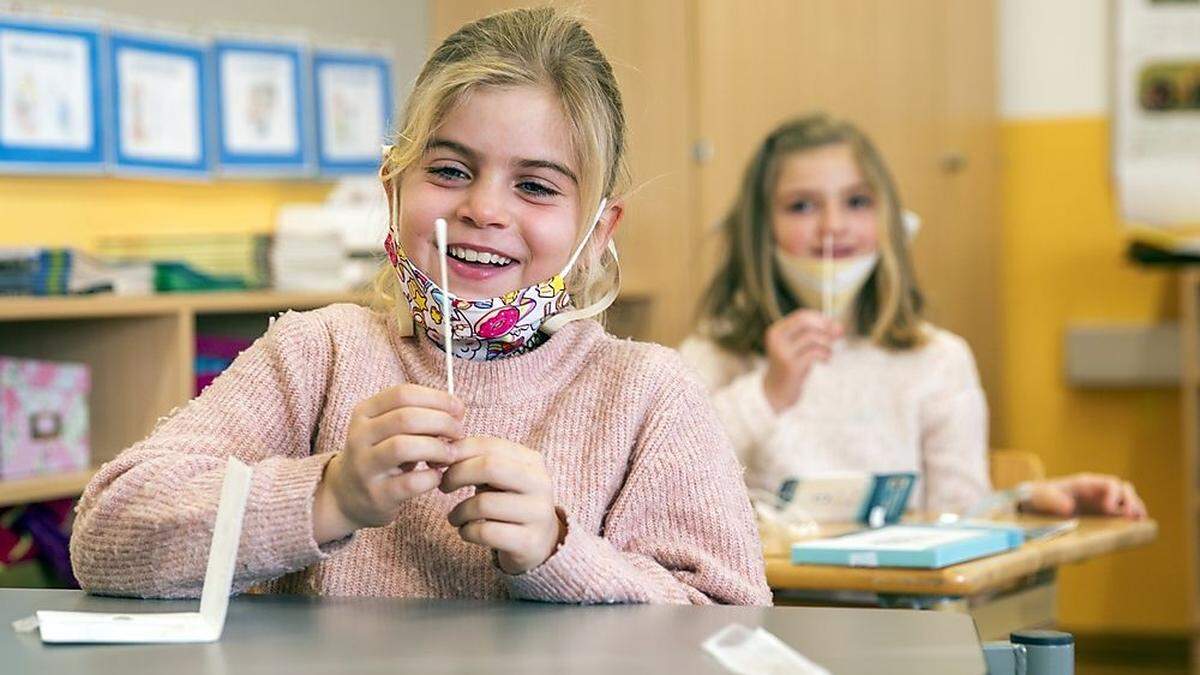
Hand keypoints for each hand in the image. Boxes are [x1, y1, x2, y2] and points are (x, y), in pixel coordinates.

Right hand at [313, 384, 464, 542]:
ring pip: (403, 447)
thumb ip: (418, 415)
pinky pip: (410, 482)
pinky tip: (437, 477)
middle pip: (406, 418)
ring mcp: (365, 466)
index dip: (437, 399)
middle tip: (458, 433)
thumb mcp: (390, 429)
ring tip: (450, 455)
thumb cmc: (382, 454)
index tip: (458, 410)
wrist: (348, 495)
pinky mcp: (376, 494)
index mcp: (365, 412)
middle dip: (442, 423)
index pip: (403, 394)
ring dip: (437, 449)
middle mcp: (360, 436)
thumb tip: (456, 409)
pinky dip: (431, 478)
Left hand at [440, 436, 563, 574]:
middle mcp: (540, 484)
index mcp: (531, 461)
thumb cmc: (509, 503)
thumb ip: (475, 462)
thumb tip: (436, 455)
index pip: (489, 445)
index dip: (458, 451)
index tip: (438, 462)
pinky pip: (485, 532)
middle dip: (457, 474)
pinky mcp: (530, 542)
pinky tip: (466, 532)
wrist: (540, 544)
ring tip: (455, 517)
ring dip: (459, 511)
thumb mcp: (498, 478)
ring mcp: (538, 514)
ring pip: (483, 503)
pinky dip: (467, 532)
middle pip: (489, 467)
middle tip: (443, 486)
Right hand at [762, 309, 842, 411]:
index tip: (833, 325)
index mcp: (777, 331)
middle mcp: (777, 340)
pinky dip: (825, 354)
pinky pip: (815, 352)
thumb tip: (839, 326)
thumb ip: (816, 335)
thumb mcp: (800, 347)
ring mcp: (783, 353)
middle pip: (805, 322)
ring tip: (828, 353)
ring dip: (827, 344)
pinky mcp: (791, 366)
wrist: (777, 391)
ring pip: (812, 337)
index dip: (820, 318)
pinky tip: (826, 360)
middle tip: (838, 334)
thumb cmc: (792, 366)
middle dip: (825, 326)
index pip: (801, 315)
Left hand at [1022, 473, 1146, 518]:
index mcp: (1085, 484)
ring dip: (1136, 511)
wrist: (1034, 506)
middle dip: (1132, 502)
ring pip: (1127, 502)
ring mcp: (1101, 503)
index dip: (1115, 495)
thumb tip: (1068, 508)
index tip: (1110, 509)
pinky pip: (1120, 516)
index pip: (1110, 484)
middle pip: (1124, 490)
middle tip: (1133, 518)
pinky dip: (1129, 521)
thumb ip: (1050, 500)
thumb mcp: (1039, 497)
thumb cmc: (1038, 498)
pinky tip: (1134, 531)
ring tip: (1140, 524)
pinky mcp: (1101, 516)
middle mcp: (1098, 492)